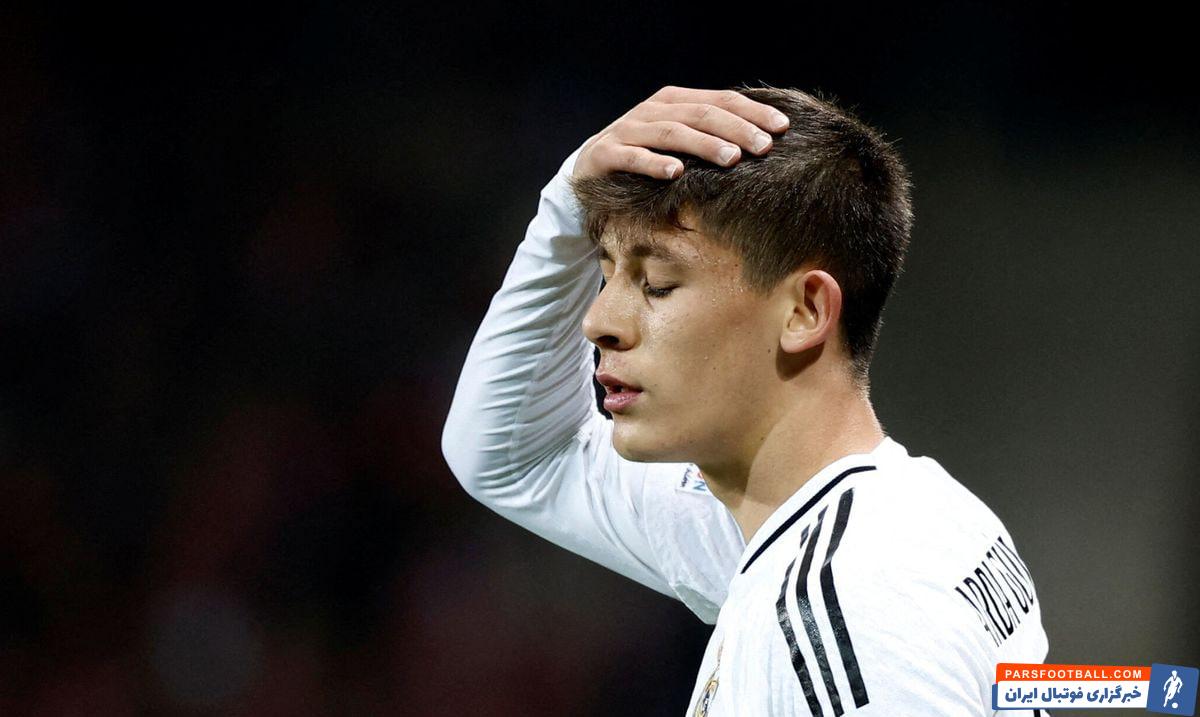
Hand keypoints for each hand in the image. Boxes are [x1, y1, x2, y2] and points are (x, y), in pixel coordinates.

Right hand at [572, 85, 789, 180]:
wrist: (588, 170)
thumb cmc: (644, 157)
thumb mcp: (677, 140)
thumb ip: (708, 135)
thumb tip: (761, 140)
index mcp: (674, 102)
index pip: (720, 101)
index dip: (752, 112)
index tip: (782, 127)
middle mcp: (652, 110)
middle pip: (701, 114)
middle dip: (736, 129)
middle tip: (763, 146)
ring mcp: (628, 130)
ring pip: (671, 132)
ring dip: (703, 144)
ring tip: (731, 158)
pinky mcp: (607, 154)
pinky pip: (633, 157)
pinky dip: (654, 163)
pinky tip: (675, 172)